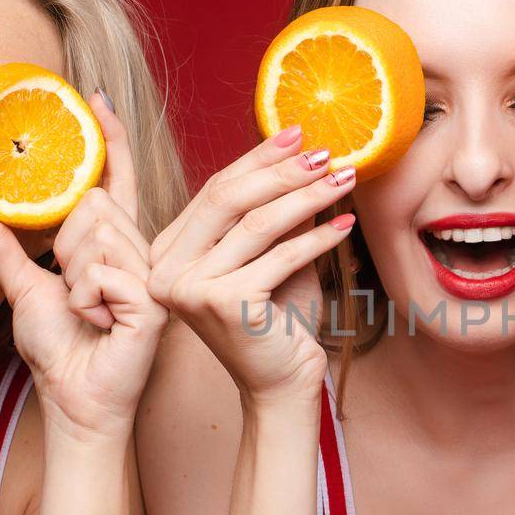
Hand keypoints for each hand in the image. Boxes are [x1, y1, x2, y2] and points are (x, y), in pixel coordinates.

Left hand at [0, 93, 162, 440]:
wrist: (77, 400)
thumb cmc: (58, 349)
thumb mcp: (22, 286)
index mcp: (114, 244)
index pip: (115, 180)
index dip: (109, 141)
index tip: (95, 100)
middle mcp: (140, 252)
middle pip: (94, 205)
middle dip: (68, 248)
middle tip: (74, 291)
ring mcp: (152, 275)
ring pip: (97, 236)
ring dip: (75, 279)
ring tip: (88, 311)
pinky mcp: (154, 300)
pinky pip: (102, 272)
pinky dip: (87, 301)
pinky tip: (100, 324)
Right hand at [145, 127, 354, 405]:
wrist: (282, 381)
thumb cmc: (278, 318)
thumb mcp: (273, 255)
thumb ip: (276, 212)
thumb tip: (302, 154)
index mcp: (169, 251)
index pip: (215, 191)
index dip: (258, 159)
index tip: (296, 133)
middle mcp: (168, 269)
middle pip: (229, 200)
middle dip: (282, 171)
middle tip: (324, 152)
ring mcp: (191, 288)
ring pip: (257, 225)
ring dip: (307, 198)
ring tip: (344, 179)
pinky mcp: (224, 304)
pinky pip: (280, 257)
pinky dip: (318, 239)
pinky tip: (346, 226)